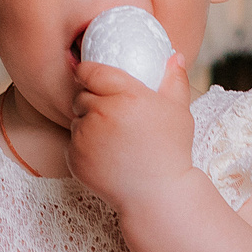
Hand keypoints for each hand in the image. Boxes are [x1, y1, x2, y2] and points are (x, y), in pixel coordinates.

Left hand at [67, 50, 196, 208]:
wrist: (156, 195)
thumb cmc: (171, 151)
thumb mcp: (179, 112)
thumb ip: (174, 80)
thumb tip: (173, 56)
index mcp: (126, 95)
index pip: (91, 71)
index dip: (89, 72)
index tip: (92, 76)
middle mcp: (101, 113)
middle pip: (81, 95)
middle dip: (91, 99)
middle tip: (108, 112)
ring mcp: (85, 137)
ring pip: (76, 119)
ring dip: (87, 123)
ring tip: (111, 138)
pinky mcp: (75, 157)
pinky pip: (72, 143)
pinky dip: (83, 146)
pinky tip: (105, 155)